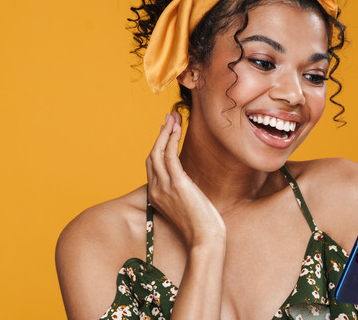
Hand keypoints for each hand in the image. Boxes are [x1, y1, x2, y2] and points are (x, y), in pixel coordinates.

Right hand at [146, 112, 225, 246]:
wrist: (205, 240)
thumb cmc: (201, 226)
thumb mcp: (188, 205)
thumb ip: (182, 190)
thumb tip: (188, 179)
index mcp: (156, 196)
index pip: (152, 165)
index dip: (158, 145)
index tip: (166, 131)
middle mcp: (156, 190)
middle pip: (152, 155)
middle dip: (160, 134)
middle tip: (169, 118)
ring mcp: (165, 188)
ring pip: (158, 152)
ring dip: (165, 132)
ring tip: (173, 117)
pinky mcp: (177, 185)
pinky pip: (169, 156)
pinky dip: (171, 139)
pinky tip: (177, 129)